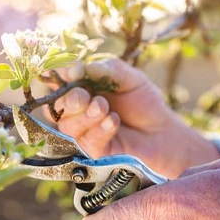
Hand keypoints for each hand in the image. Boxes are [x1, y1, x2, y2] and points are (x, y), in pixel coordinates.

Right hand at [53, 58, 219, 177]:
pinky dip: (99, 130)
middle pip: (57, 106)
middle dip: (71, 100)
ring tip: (105, 109)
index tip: (72, 72)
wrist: (161, 131)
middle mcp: (77, 110)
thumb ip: (107, 70)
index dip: (59, 76)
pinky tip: (114, 122)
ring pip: (67, 125)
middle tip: (87, 97)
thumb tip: (80, 68)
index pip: (59, 80)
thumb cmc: (144, 102)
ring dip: (86, 116)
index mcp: (82, 87)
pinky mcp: (91, 151)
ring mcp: (82, 132)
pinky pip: (85, 141)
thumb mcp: (130, 78)